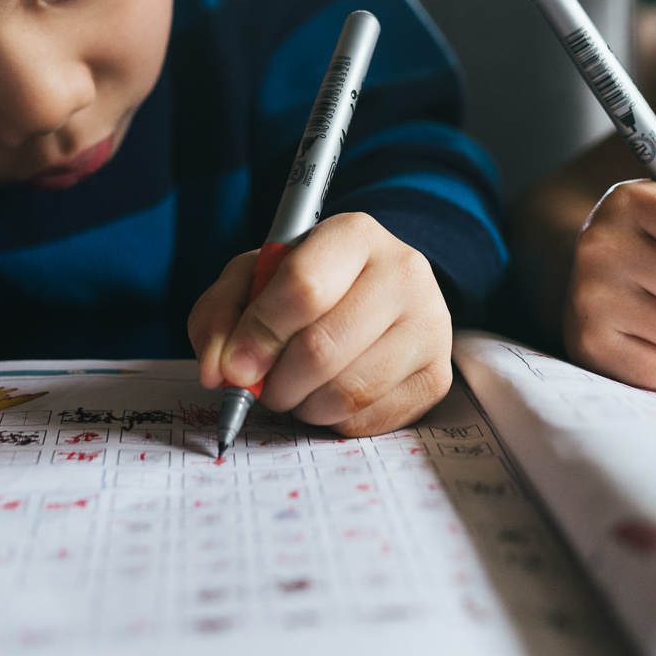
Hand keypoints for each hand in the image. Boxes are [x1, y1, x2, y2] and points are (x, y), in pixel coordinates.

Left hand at [188, 212, 450, 434]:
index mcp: (354, 234)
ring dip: (304, 405)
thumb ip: (221, 314)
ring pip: (348, 391)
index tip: (236, 364)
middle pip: (323, 348)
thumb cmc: (307, 283)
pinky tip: (330, 396)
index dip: (260, 334)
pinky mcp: (438, 374)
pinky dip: (335, 421)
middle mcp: (403, 272)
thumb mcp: (252, 279)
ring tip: (297, 389)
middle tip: (264, 385)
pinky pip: (371, 419)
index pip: (303, 288)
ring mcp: (430, 324)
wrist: (371, 291)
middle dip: (277, 382)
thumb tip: (218, 370)